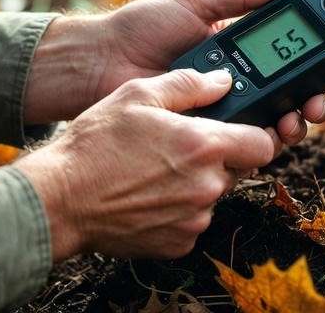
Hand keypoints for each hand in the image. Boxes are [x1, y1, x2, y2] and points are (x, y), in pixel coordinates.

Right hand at [16, 69, 277, 259]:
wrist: (60, 200)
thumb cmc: (95, 145)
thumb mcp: (137, 95)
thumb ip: (188, 84)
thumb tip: (222, 81)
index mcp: (205, 145)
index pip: (264, 143)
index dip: (254, 134)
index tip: (238, 130)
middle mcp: (207, 186)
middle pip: (237, 169)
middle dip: (217, 157)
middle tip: (179, 147)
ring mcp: (194, 219)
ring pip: (212, 195)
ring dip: (195, 184)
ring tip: (154, 171)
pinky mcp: (179, 243)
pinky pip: (191, 221)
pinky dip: (177, 210)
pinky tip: (146, 195)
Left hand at [24, 0, 324, 142]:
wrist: (98, 63)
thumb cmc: (140, 27)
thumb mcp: (195, 1)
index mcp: (234, 51)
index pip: (283, 62)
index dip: (309, 69)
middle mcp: (231, 83)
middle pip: (284, 98)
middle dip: (306, 104)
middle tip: (314, 108)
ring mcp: (216, 111)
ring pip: (265, 125)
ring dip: (287, 126)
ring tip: (292, 125)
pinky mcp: (198, 135)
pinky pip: (234, 144)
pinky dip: (253, 144)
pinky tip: (264, 140)